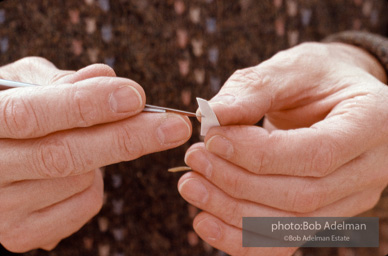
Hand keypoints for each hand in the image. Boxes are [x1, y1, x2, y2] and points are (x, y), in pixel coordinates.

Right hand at [0, 57, 191, 251]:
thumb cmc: (10, 112)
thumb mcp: (22, 85)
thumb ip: (61, 82)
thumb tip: (108, 78)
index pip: (34, 113)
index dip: (87, 104)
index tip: (136, 97)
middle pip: (64, 156)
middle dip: (128, 138)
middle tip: (176, 127)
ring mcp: (2, 210)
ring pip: (81, 180)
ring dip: (103, 157)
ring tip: (88, 141)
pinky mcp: (21, 235)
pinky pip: (84, 206)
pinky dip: (95, 184)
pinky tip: (80, 171)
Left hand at [178, 42, 387, 254]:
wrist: (337, 99)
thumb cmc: (317, 78)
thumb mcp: (291, 68)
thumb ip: (254, 89)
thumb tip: (211, 115)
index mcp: (372, 123)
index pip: (316, 154)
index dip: (257, 153)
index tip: (212, 139)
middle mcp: (370, 169)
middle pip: (301, 196)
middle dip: (237, 182)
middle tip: (194, 160)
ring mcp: (350, 199)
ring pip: (290, 225)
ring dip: (232, 212)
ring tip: (191, 187)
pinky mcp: (324, 214)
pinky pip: (284, 240)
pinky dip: (242, 239)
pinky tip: (206, 223)